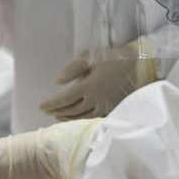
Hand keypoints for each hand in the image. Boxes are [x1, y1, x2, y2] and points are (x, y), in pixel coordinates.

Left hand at [40, 45, 156, 120]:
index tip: (41, 106)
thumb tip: (55, 82)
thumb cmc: (112, 58)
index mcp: (88, 86)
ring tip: (58, 116)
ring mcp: (105, 106)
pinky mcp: (113, 109)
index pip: (64, 99)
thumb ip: (71, 70)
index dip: (51, 104)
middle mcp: (95, 99)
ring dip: (68, 118)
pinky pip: (95, 119)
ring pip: (82, 117)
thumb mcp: (89, 58)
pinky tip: (78, 120)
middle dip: (57, 111)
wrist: (138, 65)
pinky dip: (83, 120)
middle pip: (72, 110)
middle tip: (46, 112)